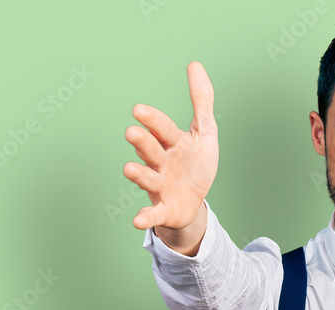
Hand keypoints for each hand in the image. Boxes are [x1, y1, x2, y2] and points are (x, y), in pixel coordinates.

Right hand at [124, 61, 217, 234]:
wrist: (194, 202)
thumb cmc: (196, 164)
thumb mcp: (204, 132)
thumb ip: (201, 100)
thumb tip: (194, 64)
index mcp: (171, 142)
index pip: (162, 128)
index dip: (153, 120)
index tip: (139, 110)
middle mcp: (160, 162)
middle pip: (151, 150)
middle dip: (143, 142)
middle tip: (132, 133)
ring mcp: (159, 185)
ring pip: (148, 178)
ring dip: (139, 174)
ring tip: (130, 169)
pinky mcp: (162, 208)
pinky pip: (152, 212)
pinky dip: (145, 216)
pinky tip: (137, 220)